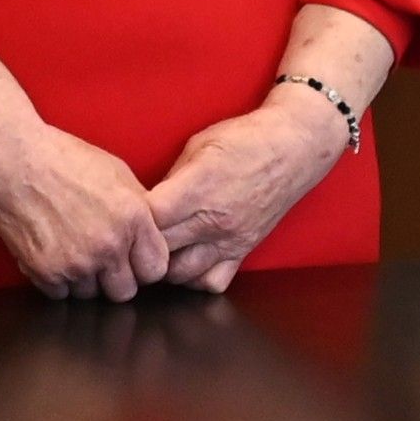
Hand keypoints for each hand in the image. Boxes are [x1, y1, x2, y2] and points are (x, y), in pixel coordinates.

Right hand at [0, 123, 171, 300]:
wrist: (15, 161)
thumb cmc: (65, 160)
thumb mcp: (118, 174)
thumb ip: (140, 211)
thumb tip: (151, 238)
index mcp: (133, 219)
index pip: (155, 270)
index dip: (144, 265)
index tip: (133, 259)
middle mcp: (108, 246)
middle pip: (124, 292)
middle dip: (116, 278)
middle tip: (102, 259)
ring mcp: (76, 263)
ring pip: (91, 294)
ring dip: (84, 279)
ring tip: (72, 248)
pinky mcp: (46, 272)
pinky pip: (61, 294)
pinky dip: (57, 279)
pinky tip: (53, 252)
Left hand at [143, 94, 349, 291]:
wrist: (294, 148)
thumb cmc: (245, 138)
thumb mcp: (199, 145)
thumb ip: (171, 178)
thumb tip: (146, 202)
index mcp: (198, 188)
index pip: (148, 218)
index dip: (130, 217)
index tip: (125, 211)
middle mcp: (213, 220)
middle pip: (159, 249)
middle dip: (140, 244)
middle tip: (133, 234)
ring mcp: (229, 240)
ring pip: (181, 274)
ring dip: (163, 265)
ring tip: (157, 250)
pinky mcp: (243, 251)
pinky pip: (212, 282)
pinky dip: (194, 279)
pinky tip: (187, 261)